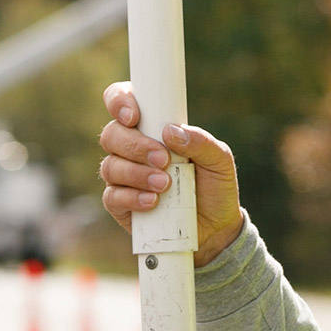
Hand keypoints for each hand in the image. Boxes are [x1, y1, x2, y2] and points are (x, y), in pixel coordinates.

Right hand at [97, 81, 246, 267]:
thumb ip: (201, 141)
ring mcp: (123, 176)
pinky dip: (132, 197)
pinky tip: (152, 202)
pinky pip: (113, 196)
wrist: (216, 229)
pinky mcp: (121, 204)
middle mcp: (131, 149)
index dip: (119, 101)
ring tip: (165, 184)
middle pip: (111, 134)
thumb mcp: (219, 160)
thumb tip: (171, 130)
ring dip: (136, 173)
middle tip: (163, 159)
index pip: (121, 101)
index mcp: (151, 127)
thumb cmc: (214, 186)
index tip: (134, 116)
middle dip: (135, 145)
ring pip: (110, 166)